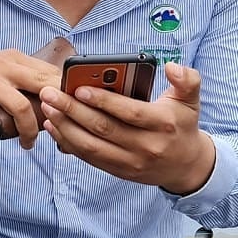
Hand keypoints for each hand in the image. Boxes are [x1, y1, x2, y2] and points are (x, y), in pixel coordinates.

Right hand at [0, 51, 61, 149]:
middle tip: (56, 135)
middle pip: (44, 88)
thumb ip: (18, 79)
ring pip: (21, 107)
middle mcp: (3, 63)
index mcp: (13, 57)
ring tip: (26, 144)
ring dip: (27, 131)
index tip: (70, 117)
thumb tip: (49, 101)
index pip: (51, 74)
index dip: (66, 97)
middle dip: (55, 115)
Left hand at [39, 62, 215, 192]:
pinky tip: (53, 126)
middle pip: (103, 128)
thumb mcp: (190, 100)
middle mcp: (146, 146)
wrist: (186, 166)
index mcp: (162, 124)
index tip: (79, 88)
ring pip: (91, 146)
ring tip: (47, 107)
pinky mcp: (118, 171)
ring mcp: (130, 162)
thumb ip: (187, 79)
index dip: (103, 101)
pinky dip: (68, 142)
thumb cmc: (182, 125)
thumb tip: (173, 66)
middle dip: (72, 110)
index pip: (129, 112)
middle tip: (49, 93)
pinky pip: (88, 157)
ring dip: (64, 126)